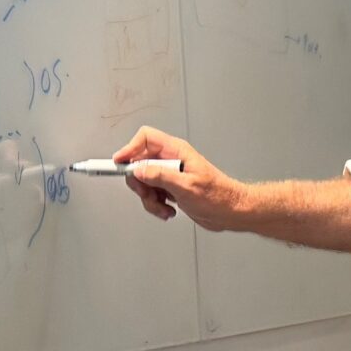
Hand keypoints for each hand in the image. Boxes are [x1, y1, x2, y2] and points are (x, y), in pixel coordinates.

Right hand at [112, 127, 249, 230]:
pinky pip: (151, 194)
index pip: (146, 138)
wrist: (230, 212)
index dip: (130, 148)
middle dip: (140, 183)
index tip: (120, 163)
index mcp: (177, 151)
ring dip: (149, 199)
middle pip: (139, 162)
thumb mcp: (187, 186)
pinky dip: (156, 205)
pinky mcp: (170, 188)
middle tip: (148, 194)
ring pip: (143, 182)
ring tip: (164, 207)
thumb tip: (138, 169)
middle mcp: (172, 160)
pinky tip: (169, 210)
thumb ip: (160, 176)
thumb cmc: (219, 196)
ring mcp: (170, 174)